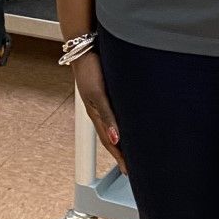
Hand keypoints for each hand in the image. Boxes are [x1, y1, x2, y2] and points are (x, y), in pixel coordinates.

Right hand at [73, 52, 126, 174]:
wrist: (85, 47)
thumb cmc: (89, 69)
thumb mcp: (98, 95)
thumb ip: (108, 117)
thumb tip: (116, 141)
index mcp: (96, 115)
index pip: (110, 143)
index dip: (119, 158)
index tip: (129, 172)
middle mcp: (100, 111)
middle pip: (112, 138)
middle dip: (122, 153)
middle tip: (134, 166)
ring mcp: (104, 102)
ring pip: (115, 126)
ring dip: (123, 139)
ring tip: (134, 150)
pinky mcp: (109, 92)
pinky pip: (118, 113)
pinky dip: (124, 123)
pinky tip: (131, 123)